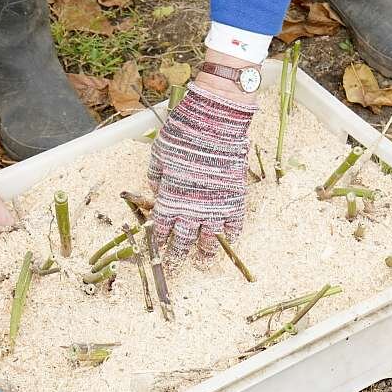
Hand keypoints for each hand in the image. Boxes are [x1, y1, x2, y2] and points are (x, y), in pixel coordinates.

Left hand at [148, 82, 256, 259]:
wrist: (216, 124)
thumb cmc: (183, 135)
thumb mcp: (159, 155)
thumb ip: (157, 176)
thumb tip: (157, 189)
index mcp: (169, 200)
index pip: (161, 229)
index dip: (160, 241)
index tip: (159, 249)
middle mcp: (191, 210)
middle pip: (183, 240)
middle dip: (179, 255)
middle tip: (177, 266)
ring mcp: (215, 207)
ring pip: (209, 240)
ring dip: (206, 253)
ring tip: (204, 263)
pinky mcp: (234, 200)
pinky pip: (234, 224)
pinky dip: (232, 234)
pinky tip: (229, 240)